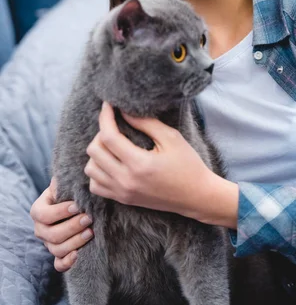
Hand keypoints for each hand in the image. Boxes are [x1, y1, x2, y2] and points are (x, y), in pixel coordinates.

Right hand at [30, 177, 93, 271]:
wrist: (76, 205)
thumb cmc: (70, 193)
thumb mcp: (65, 186)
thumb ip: (64, 183)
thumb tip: (66, 179)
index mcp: (38, 211)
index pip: (44, 215)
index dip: (60, 212)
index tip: (77, 206)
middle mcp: (41, 230)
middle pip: (52, 234)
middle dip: (72, 227)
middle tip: (89, 218)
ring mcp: (49, 244)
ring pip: (57, 249)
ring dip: (75, 242)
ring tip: (91, 232)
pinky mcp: (58, 255)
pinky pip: (59, 264)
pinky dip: (68, 262)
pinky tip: (79, 254)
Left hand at [84, 101, 228, 221]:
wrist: (196, 196)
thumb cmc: (188, 165)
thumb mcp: (171, 138)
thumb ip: (146, 123)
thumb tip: (124, 111)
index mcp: (139, 164)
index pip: (109, 136)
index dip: (105, 116)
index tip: (108, 105)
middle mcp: (126, 180)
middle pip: (94, 151)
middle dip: (101, 133)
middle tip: (116, 125)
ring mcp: (122, 192)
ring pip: (90, 169)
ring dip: (98, 153)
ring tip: (114, 145)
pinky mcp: (123, 199)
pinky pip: (95, 186)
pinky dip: (98, 172)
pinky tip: (112, 163)